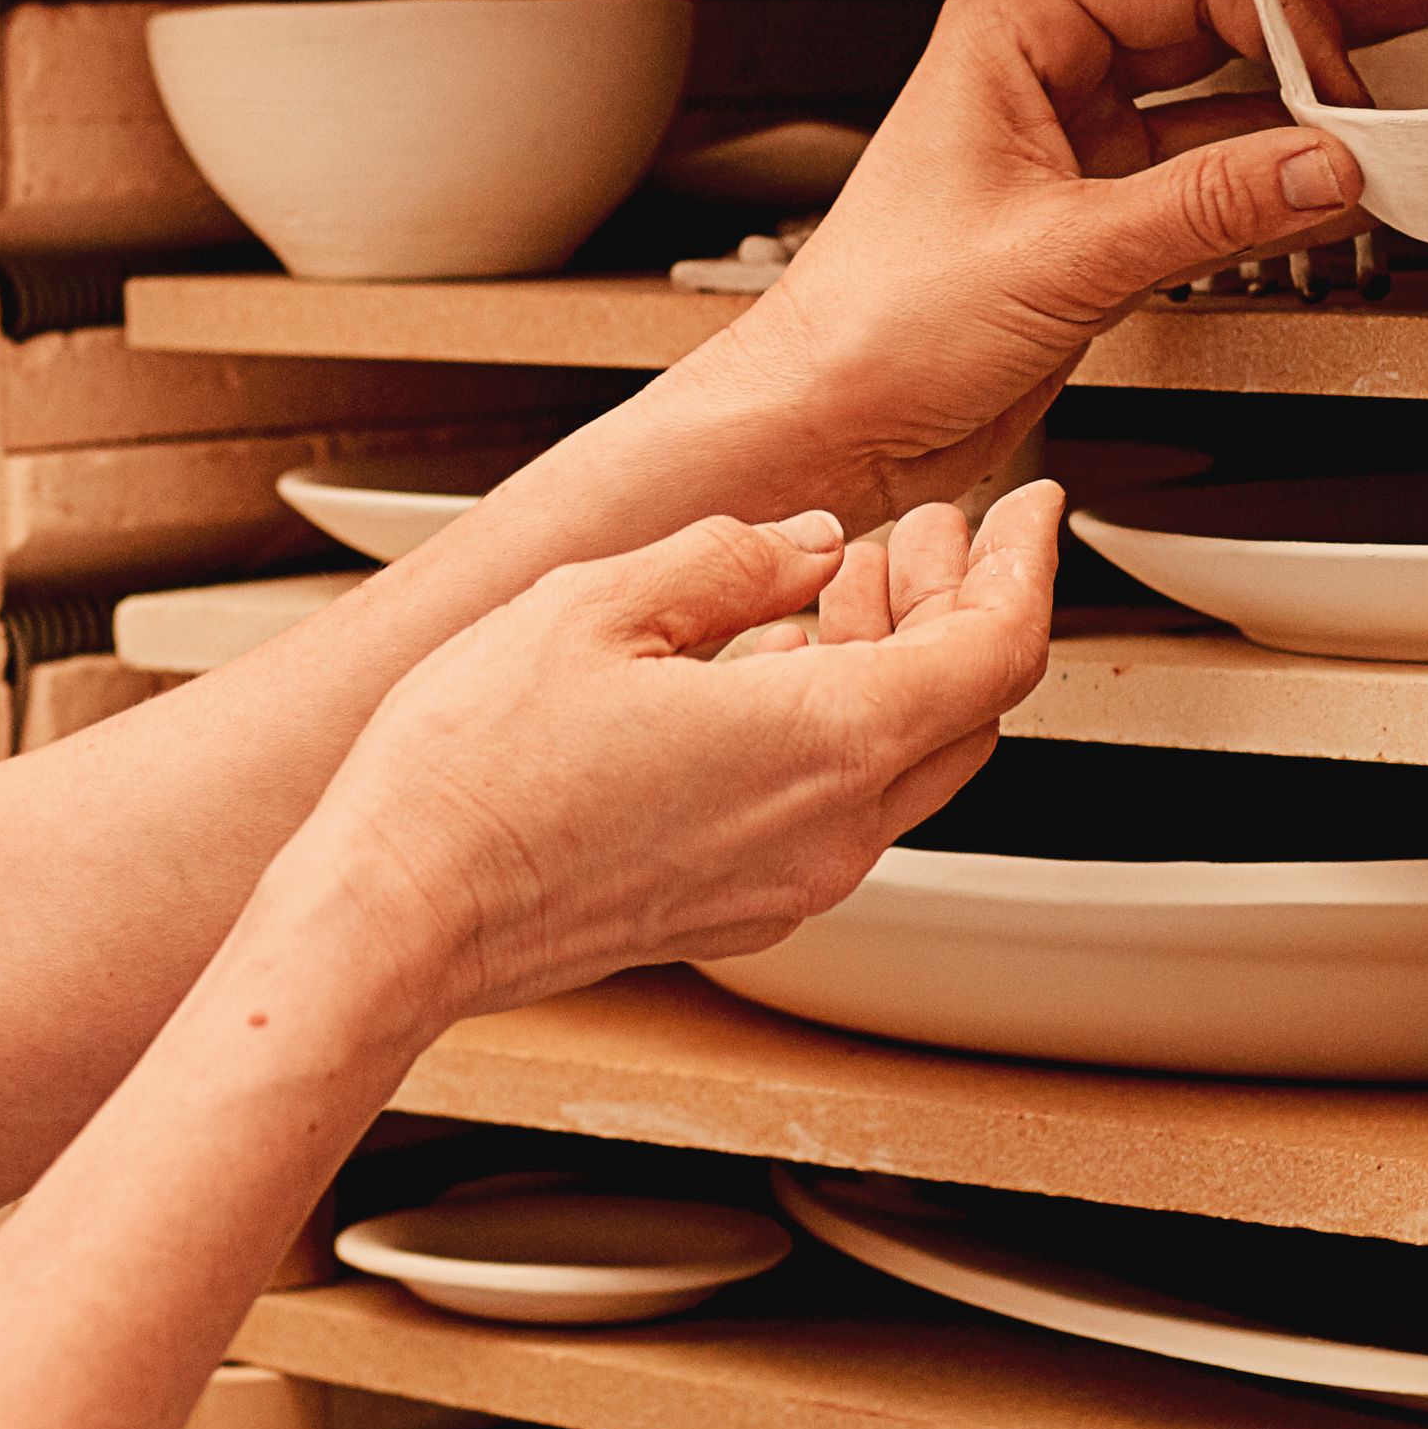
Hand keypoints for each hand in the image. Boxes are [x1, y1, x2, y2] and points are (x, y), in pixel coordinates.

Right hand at [291, 491, 1066, 1030]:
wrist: (397, 916)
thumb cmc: (472, 775)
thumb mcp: (598, 603)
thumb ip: (730, 559)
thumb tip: (804, 545)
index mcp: (826, 741)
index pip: (999, 649)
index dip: (1026, 566)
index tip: (1030, 512)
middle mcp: (832, 832)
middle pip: (966, 711)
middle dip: (957, 606)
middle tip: (920, 534)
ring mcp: (787, 884)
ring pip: (903, 764)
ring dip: (896, 666)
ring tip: (839, 588)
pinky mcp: (734, 911)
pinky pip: (835, 811)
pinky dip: (840, 728)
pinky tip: (769, 673)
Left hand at [704, 0, 1427, 512]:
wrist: (832, 419)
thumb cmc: (874, 319)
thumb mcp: (1060, 253)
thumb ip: (1209, 206)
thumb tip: (1326, 164)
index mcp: (1016, 26)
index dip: (1288, 22)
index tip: (1348, 89)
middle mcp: (1046, 67)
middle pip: (1219, 21)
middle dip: (1322, 27)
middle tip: (1425, 6)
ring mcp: (1076, 139)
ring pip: (1222, 102)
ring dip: (1305, 119)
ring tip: (1398, 119)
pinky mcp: (1096, 213)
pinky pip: (1209, 177)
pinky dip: (1272, 187)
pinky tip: (1334, 192)